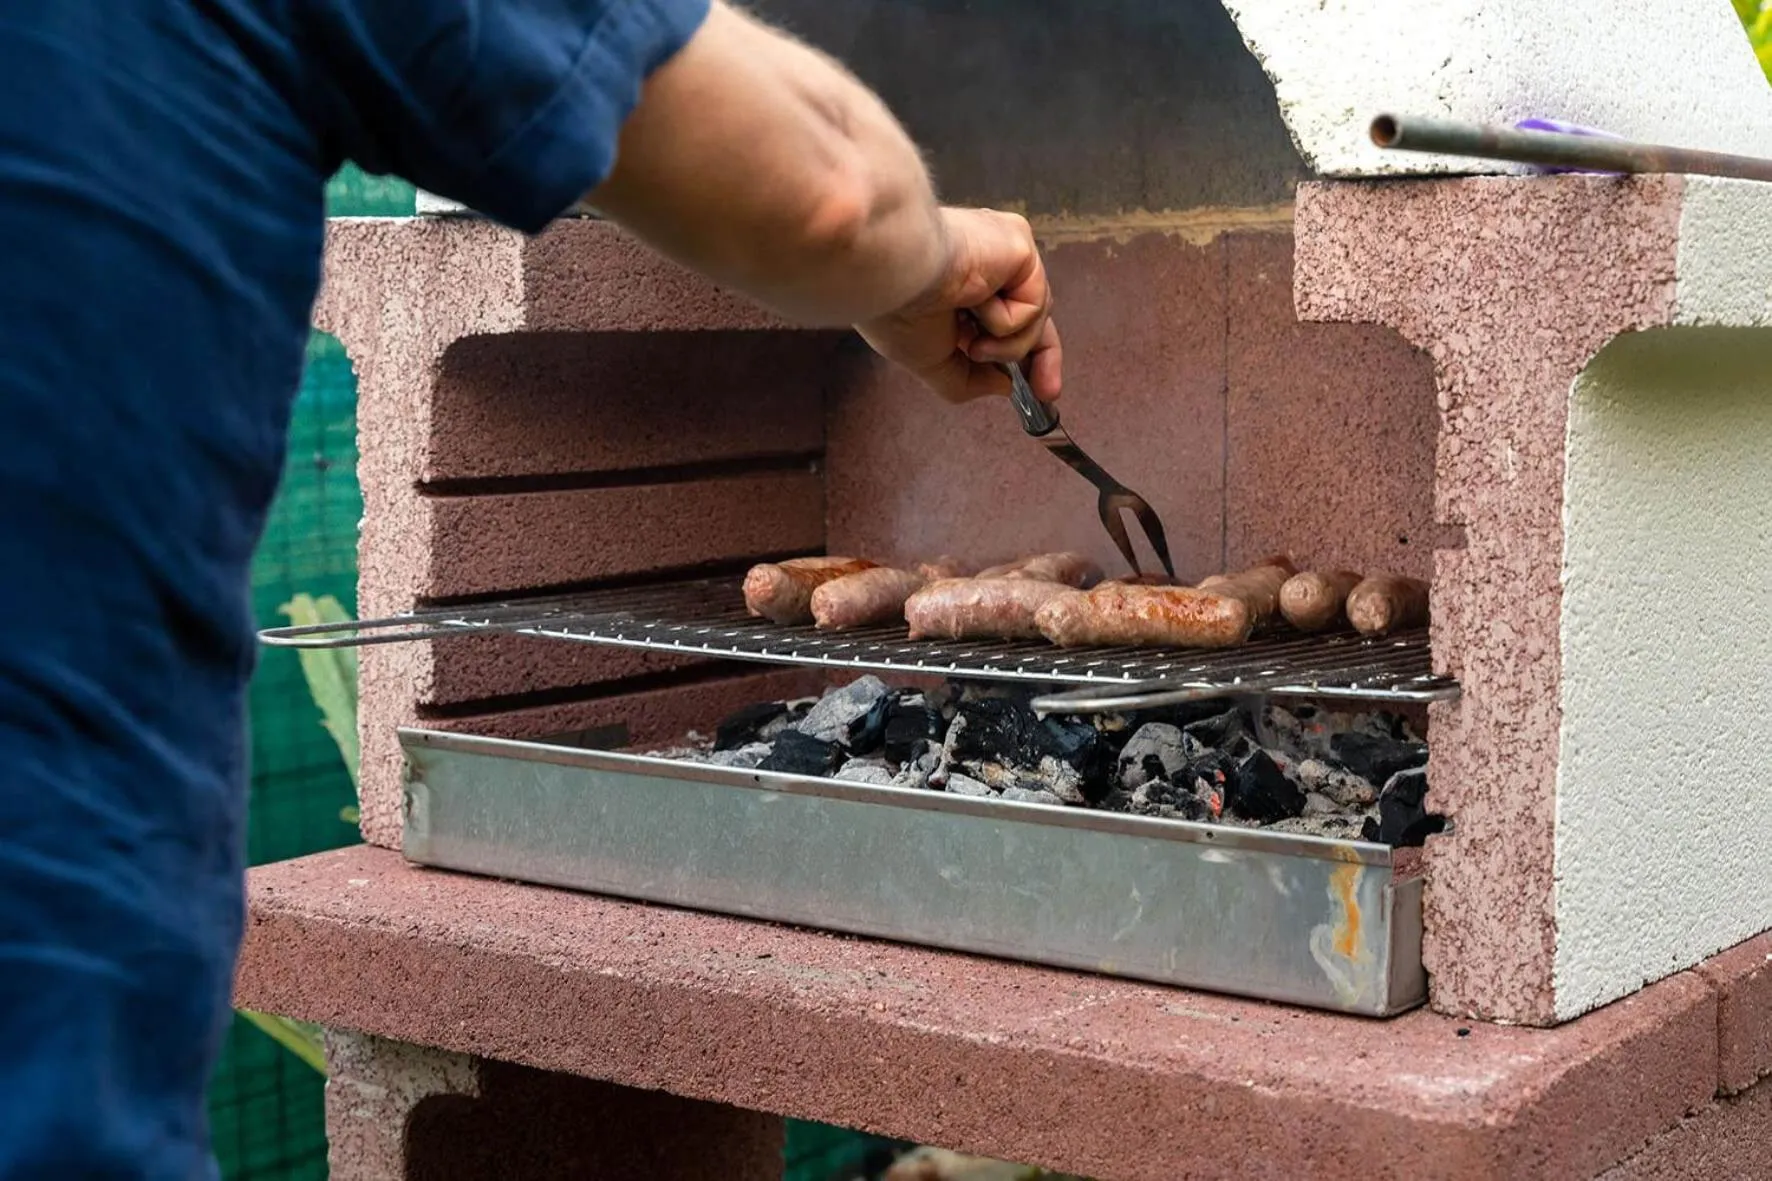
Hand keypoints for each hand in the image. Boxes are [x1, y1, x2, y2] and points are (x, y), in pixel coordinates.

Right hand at [855, 206, 1062, 403]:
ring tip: (970, 340)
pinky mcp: (1019, 244)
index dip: (1024, 357)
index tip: (1037, 391)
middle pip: (1033, 318)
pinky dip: (1006, 321)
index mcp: (961, 285)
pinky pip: (1033, 303)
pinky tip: (975, 307)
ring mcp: (1004, 252)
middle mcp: (987, 265)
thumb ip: (968, 381)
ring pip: (1033, 319)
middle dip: (1043, 358)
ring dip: (1004, 345)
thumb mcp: (931, 363)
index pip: (1008, 322)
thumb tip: (1004, 387)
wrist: (891, 275)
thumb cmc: (895, 310)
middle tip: (1047, 392)